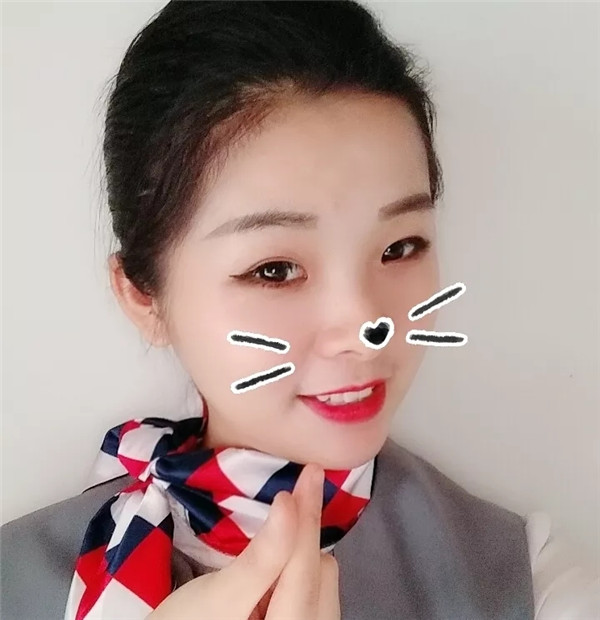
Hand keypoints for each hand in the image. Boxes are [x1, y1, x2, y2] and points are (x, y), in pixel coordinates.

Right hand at [255, 463, 340, 619]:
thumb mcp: (220, 596)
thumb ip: (261, 556)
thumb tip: (289, 505)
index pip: (306, 567)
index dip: (306, 516)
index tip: (310, 472)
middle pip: (321, 574)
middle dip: (304, 532)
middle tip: (293, 492)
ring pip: (321, 582)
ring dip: (301, 549)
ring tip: (275, 537)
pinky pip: (313, 591)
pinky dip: (298, 567)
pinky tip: (279, 560)